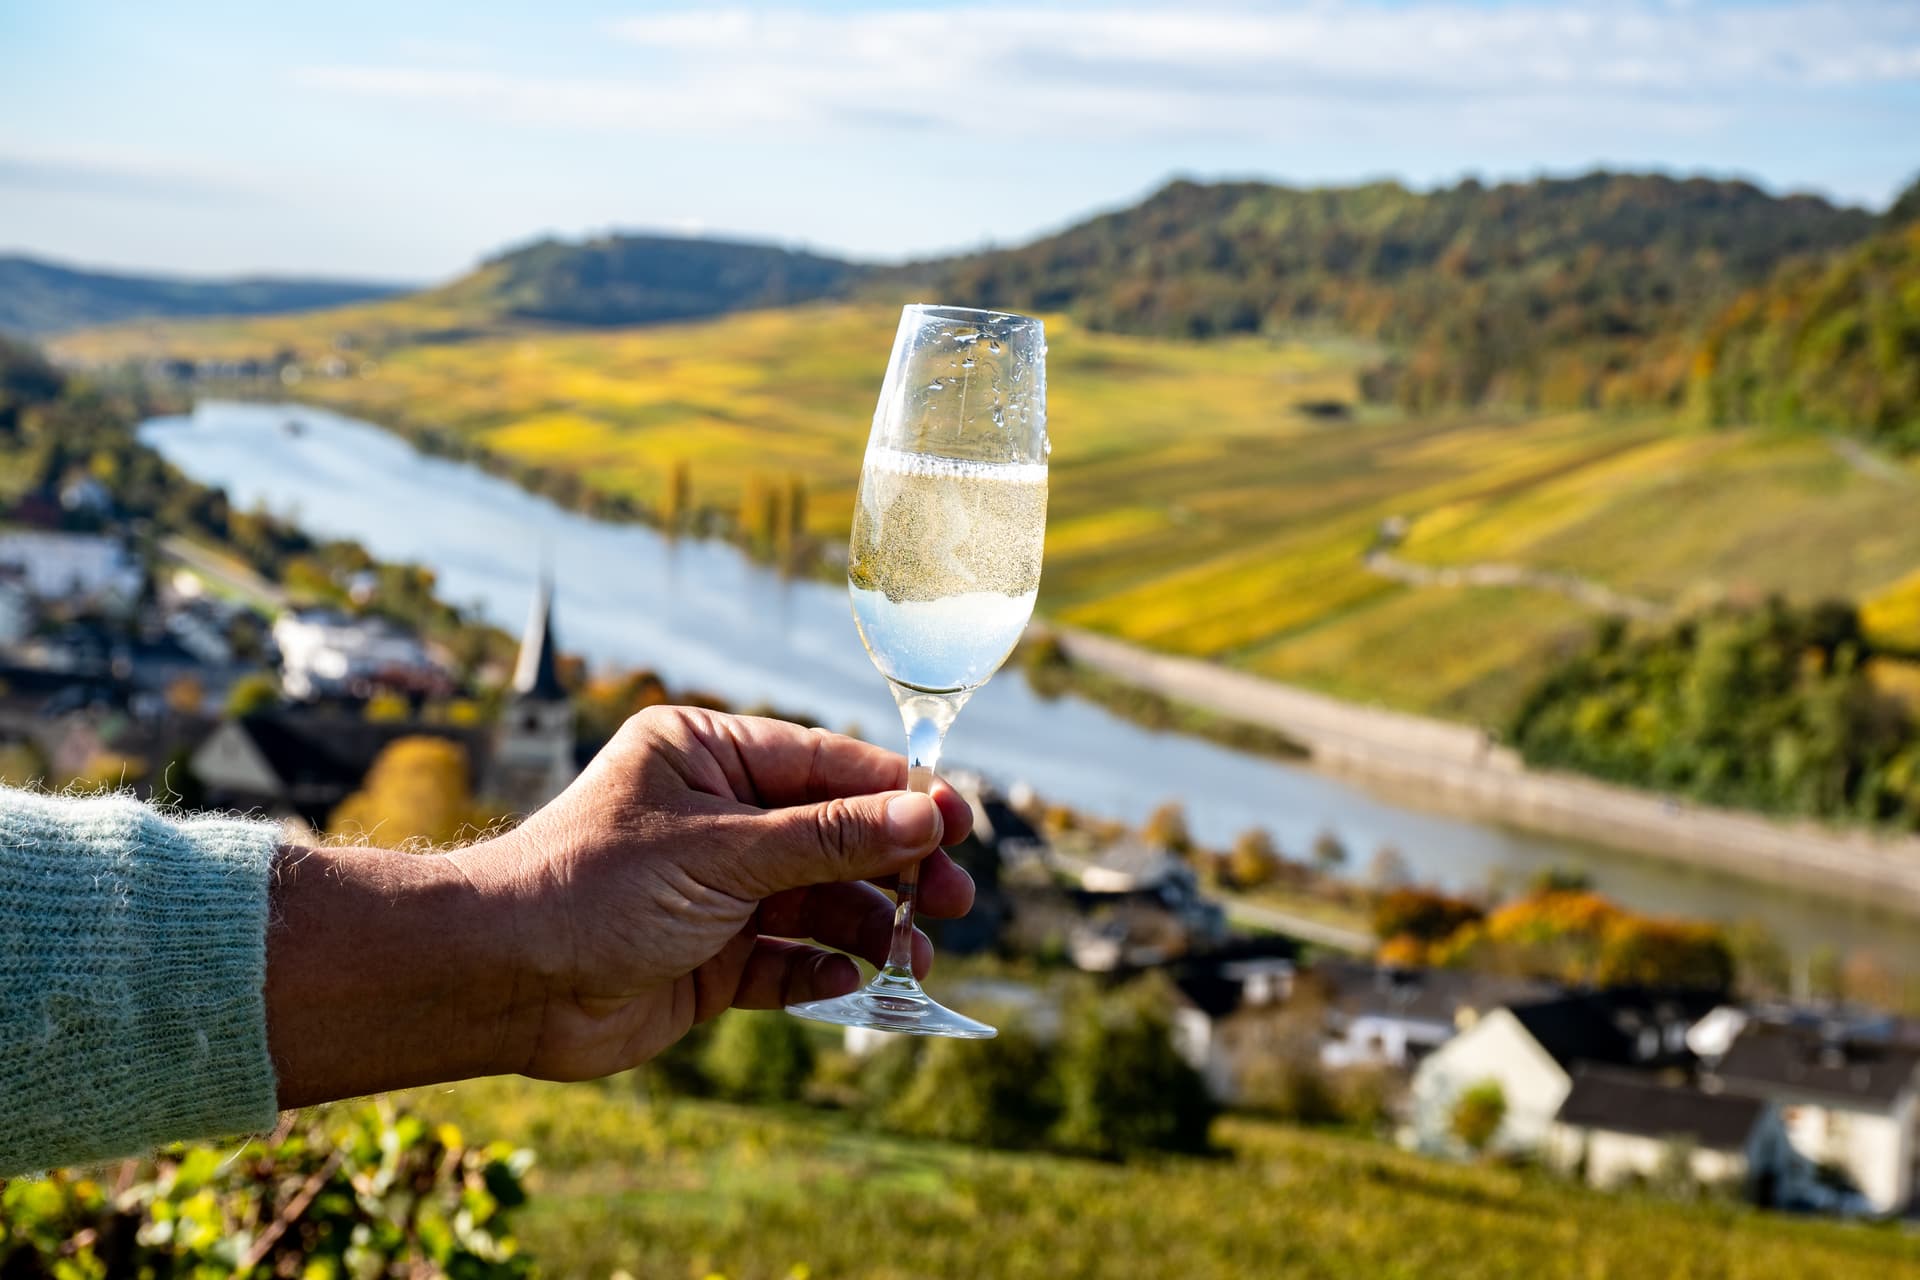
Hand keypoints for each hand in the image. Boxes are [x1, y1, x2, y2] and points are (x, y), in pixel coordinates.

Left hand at [457, 706, 976, 1079]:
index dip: (896, 794)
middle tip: (955, 900)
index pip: (825, 764)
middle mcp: (714, 815)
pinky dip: (819, 971)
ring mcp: (713, 890)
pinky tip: (846, 982)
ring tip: (909, 959)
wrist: (501, 982)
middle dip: (893, 869)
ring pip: (816, 903)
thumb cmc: (594, 888)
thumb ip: (830, 838)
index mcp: (707, 754)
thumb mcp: (724, 852)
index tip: (959, 824)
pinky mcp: (708, 958)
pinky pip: (784, 960)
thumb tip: (924, 816)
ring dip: (867, 929)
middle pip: (832, 836)